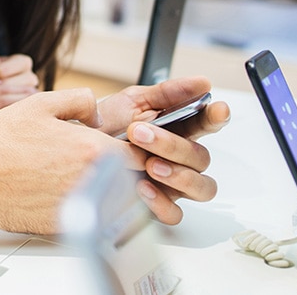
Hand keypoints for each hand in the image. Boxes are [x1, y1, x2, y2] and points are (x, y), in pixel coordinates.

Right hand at [0, 86, 222, 233]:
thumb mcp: (41, 104)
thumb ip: (78, 100)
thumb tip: (95, 104)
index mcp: (93, 149)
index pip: (143, 153)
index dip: (144, 149)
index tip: (139, 147)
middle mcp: (93, 181)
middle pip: (138, 183)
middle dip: (137, 175)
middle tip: (126, 168)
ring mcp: (80, 207)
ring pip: (119, 206)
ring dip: (118, 196)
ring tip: (102, 185)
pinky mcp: (66, 227)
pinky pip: (94, 222)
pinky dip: (94, 213)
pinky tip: (77, 199)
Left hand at [97, 76, 229, 222]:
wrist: (78, 150)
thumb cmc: (110, 124)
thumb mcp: (134, 101)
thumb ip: (168, 92)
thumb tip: (202, 83)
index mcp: (181, 129)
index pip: (208, 123)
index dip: (217, 118)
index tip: (218, 110)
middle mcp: (182, 158)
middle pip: (201, 158)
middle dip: (173, 145)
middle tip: (139, 133)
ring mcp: (173, 183)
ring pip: (200, 188)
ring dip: (178, 175)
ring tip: (150, 165)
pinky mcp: (158, 205)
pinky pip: (174, 213)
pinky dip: (161, 202)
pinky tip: (142, 187)